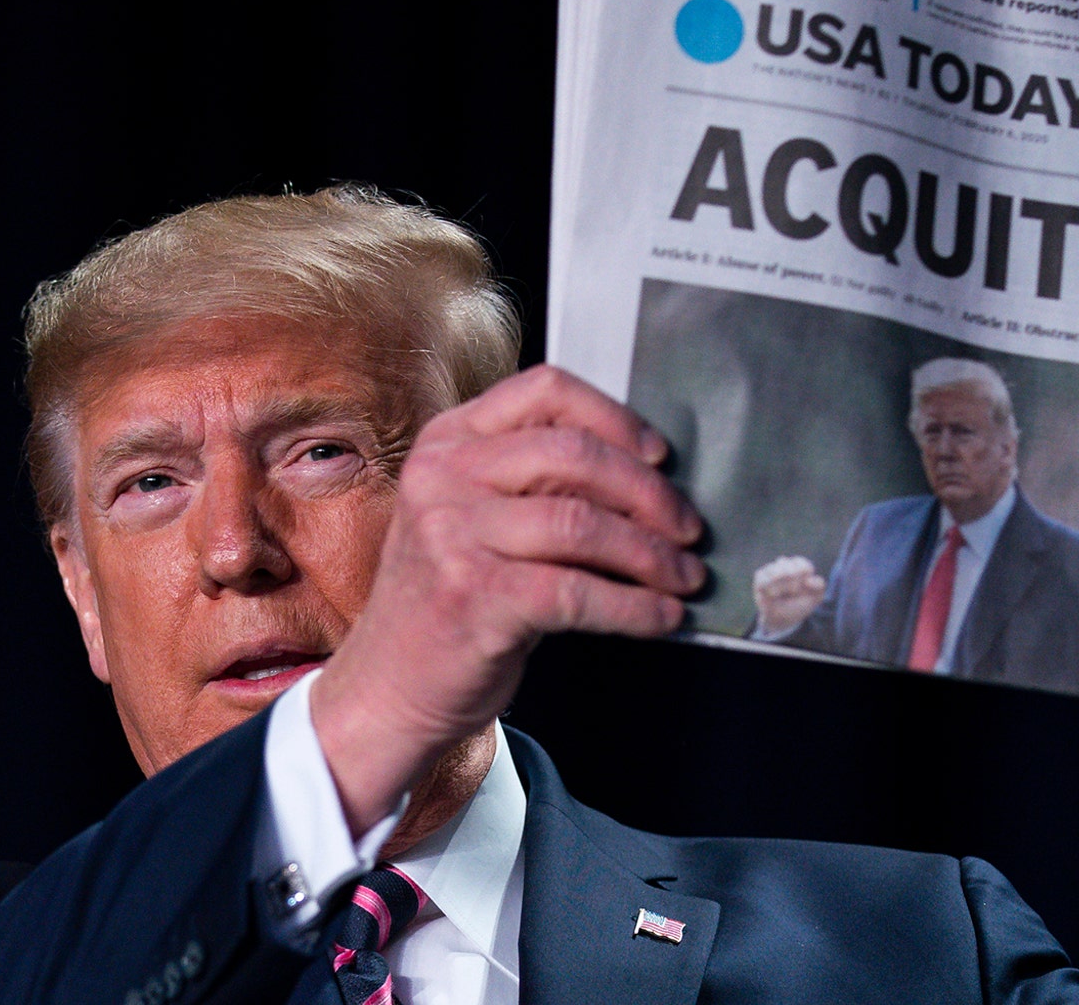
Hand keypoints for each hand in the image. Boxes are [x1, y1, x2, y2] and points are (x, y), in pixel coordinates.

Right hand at [311, 365, 705, 832]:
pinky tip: (662, 616)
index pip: (545, 391)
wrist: (389, 687)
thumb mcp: (475, 516)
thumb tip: (649, 482)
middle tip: (689, 529)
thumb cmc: (450, 599)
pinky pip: (580, 591)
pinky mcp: (475, 597)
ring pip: (584, 523)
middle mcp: (444, 477)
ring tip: (685, 577)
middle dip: (650, 495)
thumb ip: (538, 483)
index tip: (659, 456)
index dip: (616, 419)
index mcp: (449, 441)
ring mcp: (453, 535)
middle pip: (575, 455)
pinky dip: (635, 607)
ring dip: (652, 555)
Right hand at [752, 555, 825, 636]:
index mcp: (800, 567)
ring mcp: (772, 570)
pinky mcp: (760, 578)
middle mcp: (785, 565)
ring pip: (774, 571)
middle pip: (787, 565)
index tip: (804, 588)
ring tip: (781, 595)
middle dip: (792, 580)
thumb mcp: (816, 597)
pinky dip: (768, 588)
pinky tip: (772, 595)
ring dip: (780, 586)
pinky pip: (762, 578)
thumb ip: (820, 586)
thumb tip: (808, 580)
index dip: (803, 577)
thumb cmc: (800, 604)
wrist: (784, 619)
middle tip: (794, 592)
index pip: (802, 565)